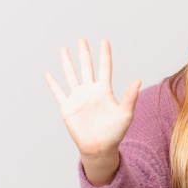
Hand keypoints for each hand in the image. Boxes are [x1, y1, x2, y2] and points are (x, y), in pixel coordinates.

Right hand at [45, 38, 140, 184]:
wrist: (100, 148)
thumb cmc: (115, 133)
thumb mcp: (125, 113)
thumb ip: (130, 96)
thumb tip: (138, 79)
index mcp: (104, 91)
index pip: (104, 68)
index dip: (104, 55)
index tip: (104, 41)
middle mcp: (90, 91)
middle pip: (86, 67)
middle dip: (84, 53)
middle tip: (81, 39)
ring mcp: (78, 98)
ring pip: (71, 76)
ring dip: (67, 63)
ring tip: (64, 49)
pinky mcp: (67, 108)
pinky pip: (58, 92)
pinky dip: (53, 83)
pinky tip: (48, 74)